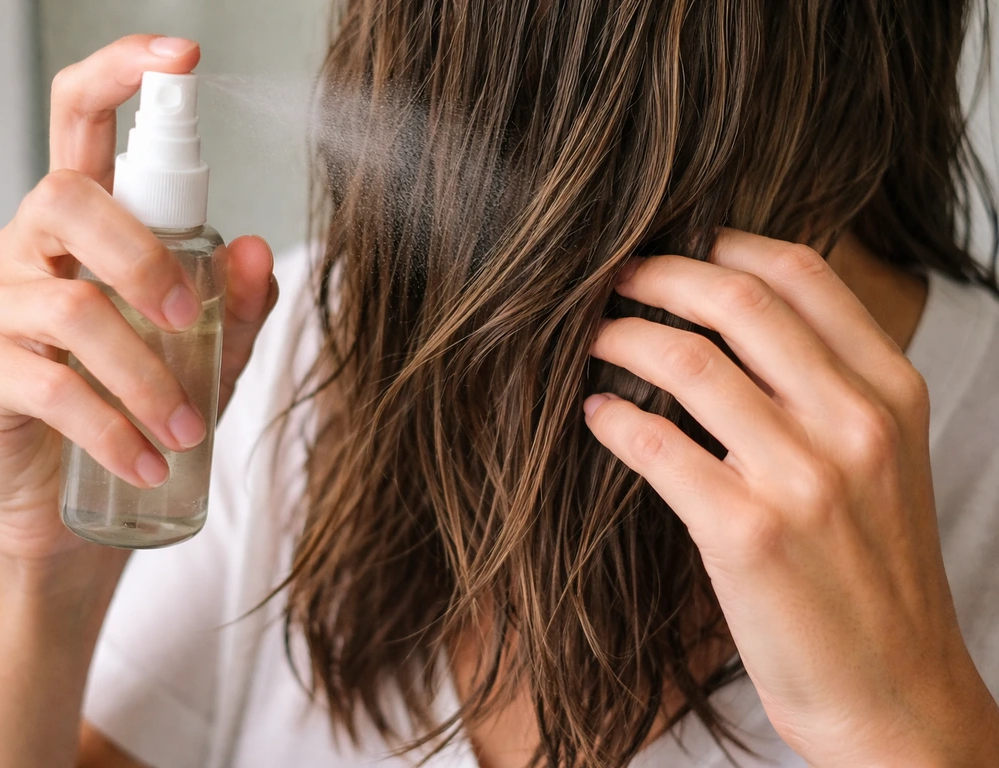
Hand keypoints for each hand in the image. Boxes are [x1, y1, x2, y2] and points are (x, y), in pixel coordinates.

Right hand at [0, 35, 278, 566]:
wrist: (72, 497)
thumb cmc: (140, 407)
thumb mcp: (207, 353)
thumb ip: (234, 304)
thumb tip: (254, 246)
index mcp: (89, 224)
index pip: (85, 121)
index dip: (122, 73)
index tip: (183, 54)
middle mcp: (34, 248)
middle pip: (69, 197)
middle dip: (146, 257)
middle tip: (191, 321)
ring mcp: (1, 307)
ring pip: (71, 305)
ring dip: (148, 374)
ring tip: (192, 430)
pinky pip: (52, 386)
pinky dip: (116, 428)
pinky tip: (153, 465)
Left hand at [584, 229, 998, 765]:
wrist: (892, 691)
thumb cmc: (870, 571)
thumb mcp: (880, 460)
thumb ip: (825, 385)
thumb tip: (731, 316)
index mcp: (890, 392)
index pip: (801, 274)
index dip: (724, 241)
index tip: (676, 243)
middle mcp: (853, 423)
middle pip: (735, 301)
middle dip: (658, 274)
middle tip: (613, 277)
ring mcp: (802, 478)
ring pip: (685, 362)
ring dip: (620, 338)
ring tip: (591, 339)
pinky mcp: (746, 534)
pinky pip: (655, 444)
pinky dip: (610, 418)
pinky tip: (595, 415)